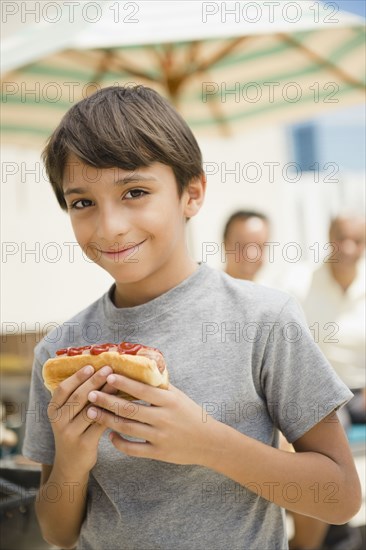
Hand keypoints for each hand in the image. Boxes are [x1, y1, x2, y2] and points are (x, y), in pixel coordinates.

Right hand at [48, 365, 117, 476]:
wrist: (70, 465)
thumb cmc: (74, 431)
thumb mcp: (67, 415)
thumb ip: (76, 397)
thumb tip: (97, 370)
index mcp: (53, 410)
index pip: (63, 389)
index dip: (77, 377)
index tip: (91, 366)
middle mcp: (58, 421)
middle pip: (78, 397)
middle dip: (94, 381)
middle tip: (108, 369)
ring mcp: (70, 433)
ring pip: (90, 410)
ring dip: (105, 394)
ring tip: (117, 383)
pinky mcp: (84, 444)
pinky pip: (100, 424)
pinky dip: (111, 411)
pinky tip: (122, 403)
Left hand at [86, 374, 219, 465]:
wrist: (209, 442)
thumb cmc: (192, 414)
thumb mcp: (179, 396)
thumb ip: (160, 386)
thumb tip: (142, 368)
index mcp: (169, 401)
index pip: (143, 390)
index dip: (124, 383)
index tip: (108, 376)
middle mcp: (164, 418)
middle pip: (130, 409)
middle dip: (107, 401)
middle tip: (90, 394)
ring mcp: (160, 437)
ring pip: (127, 428)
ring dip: (107, 420)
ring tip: (91, 412)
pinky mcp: (158, 453)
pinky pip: (133, 449)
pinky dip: (119, 442)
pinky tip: (109, 435)